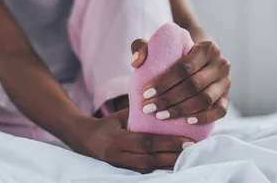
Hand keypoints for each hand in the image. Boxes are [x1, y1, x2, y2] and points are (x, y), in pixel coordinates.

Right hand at [70, 109, 193, 172]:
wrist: (84, 140)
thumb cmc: (106, 124)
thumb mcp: (120, 116)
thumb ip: (139, 113)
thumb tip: (164, 103)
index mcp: (117, 139)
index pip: (146, 142)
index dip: (167, 143)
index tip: (187, 140)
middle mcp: (117, 155)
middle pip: (149, 158)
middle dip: (172, 155)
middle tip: (192, 149)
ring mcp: (119, 165)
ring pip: (147, 168)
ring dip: (168, 164)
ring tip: (187, 158)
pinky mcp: (122, 171)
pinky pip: (143, 172)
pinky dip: (159, 168)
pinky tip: (174, 164)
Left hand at [130, 39, 230, 124]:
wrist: (199, 61)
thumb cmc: (176, 54)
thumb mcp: (159, 45)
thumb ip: (142, 47)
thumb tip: (137, 62)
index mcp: (208, 48)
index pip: (185, 67)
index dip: (164, 82)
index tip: (145, 93)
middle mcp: (221, 64)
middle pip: (194, 85)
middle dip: (168, 99)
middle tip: (148, 108)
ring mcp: (226, 83)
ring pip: (205, 99)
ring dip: (181, 110)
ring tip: (160, 115)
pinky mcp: (227, 98)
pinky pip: (220, 111)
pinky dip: (204, 117)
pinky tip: (187, 121)